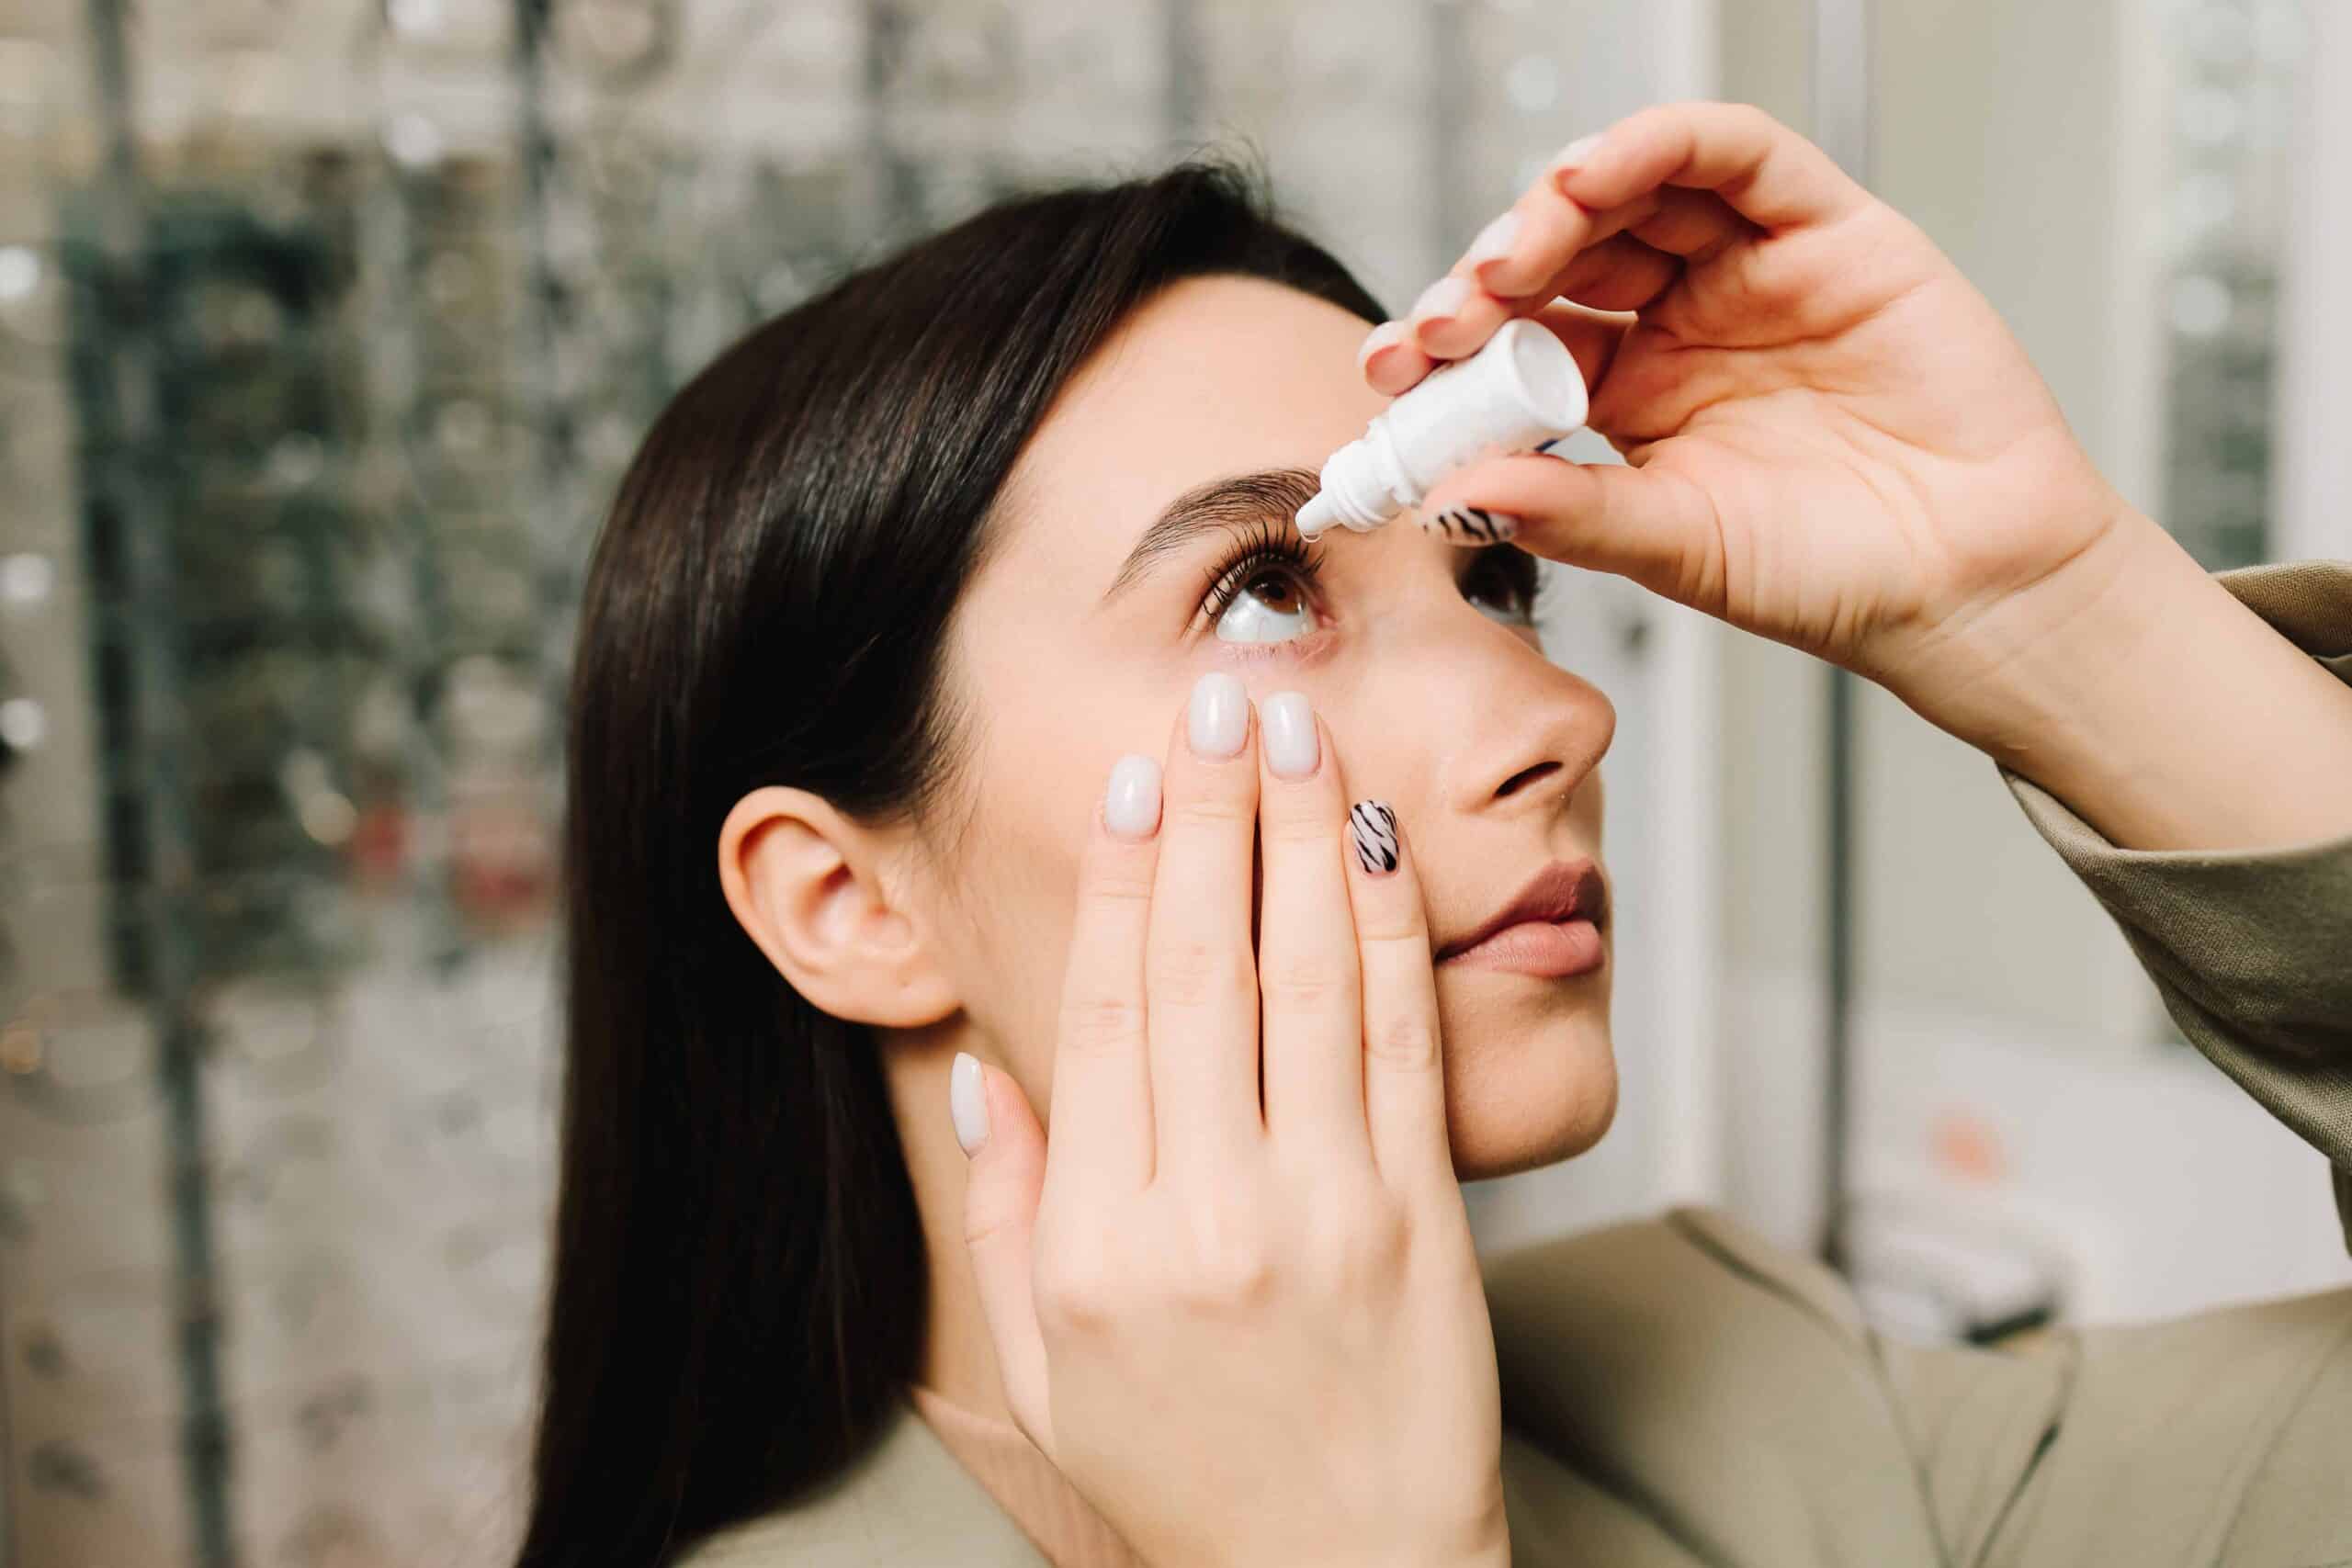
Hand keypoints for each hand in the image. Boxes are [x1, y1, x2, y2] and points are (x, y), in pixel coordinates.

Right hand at [950, 679, 1508, 1567]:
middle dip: (1210, 815)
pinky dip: (1391, 932)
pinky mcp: (1422, 1223)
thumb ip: (1001, 1208)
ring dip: (1302, 837)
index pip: (1100, 1009)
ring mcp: (1322, 1214)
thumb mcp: (1041, 1369)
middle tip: (1215, 700)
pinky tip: (1375, 844)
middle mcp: (1200, 1215)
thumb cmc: (1186, 1481)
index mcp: (1091, 1245)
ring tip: (1295, 729)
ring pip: (1307, 979)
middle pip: (1199, 966)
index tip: (1134, 778)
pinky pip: (1403, 1044)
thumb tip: (990, 1060)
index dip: (1117, 877)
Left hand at [1376, 100, 2156, 751]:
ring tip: (1507, 258)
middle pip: (1559, 257)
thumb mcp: (1675, 545)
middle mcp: (1680, 320)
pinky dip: (1659, 146)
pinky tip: (1592, 177)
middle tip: (1439, 324)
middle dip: (1484, 279)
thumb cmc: (1830, 572)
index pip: (1516, 341)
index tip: (1389, 374)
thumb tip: (1454, 489)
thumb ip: (1571, 512)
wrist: (1967, 583)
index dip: (1448, 347)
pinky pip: (1736, 156)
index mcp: (1630, 393)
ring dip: (1552, 207)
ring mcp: (1749, 269)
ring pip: (1632, 192)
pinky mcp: (1828, 229)